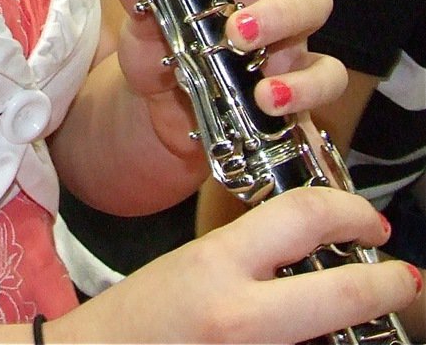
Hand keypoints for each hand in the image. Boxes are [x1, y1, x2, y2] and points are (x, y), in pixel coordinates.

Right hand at [52, 187, 416, 343]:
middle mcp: (239, 316)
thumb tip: (319, 244)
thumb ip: (254, 253)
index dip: (350, 212)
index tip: (369, 221)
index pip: (303, 216)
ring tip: (360, 315)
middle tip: (402, 277)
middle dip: (387, 284)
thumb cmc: (143, 317)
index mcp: (216, 265)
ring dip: (359, 329)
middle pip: (344, 293)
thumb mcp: (195, 265)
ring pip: (334, 338)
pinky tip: (319, 338)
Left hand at [106, 0, 347, 159]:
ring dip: (288, 41)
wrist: (157, 115)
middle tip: (234, 30)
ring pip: (317, 29)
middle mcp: (268, 7)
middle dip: (275, 8)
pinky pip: (326, 81)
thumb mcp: (142, 28)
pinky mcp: (297, 90)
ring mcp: (288, 49)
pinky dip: (304, 90)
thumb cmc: (159, 55)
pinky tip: (270, 101)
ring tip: (250, 64)